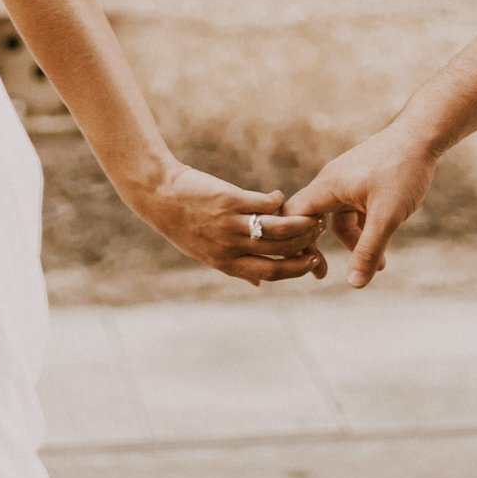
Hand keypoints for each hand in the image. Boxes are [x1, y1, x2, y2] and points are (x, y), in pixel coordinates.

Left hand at [133, 161, 326, 286]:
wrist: (159, 194)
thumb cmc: (184, 224)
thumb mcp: (206, 254)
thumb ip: (235, 267)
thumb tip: (259, 282)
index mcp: (226, 263)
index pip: (273, 273)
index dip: (298, 268)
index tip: (313, 260)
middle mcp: (230, 247)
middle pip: (280, 251)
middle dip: (305, 242)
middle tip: (316, 230)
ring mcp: (230, 224)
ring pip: (278, 228)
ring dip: (299, 222)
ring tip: (307, 214)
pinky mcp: (229, 201)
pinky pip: (264, 203)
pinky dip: (276, 200)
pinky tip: (277, 196)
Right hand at [287, 124, 436, 287]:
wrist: (424, 136)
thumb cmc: (403, 169)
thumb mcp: (387, 216)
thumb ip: (369, 250)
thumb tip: (355, 283)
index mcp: (328, 186)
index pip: (293, 216)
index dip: (294, 241)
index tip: (307, 265)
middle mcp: (332, 182)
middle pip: (312, 219)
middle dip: (318, 246)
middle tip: (322, 274)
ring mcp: (347, 181)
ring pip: (338, 218)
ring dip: (353, 241)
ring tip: (378, 265)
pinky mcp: (362, 181)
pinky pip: (353, 210)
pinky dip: (364, 229)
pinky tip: (383, 244)